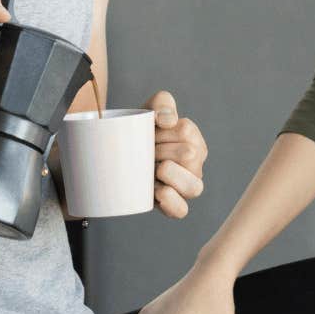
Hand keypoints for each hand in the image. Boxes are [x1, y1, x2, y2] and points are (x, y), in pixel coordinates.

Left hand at [143, 90, 205, 218]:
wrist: (118, 155)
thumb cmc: (139, 133)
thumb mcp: (149, 110)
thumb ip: (162, 103)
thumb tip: (167, 120)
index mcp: (193, 139)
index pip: (185, 131)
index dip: (163, 131)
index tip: (150, 133)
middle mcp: (195, 164)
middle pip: (189, 156)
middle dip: (161, 150)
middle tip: (147, 151)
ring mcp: (187, 186)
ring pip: (194, 186)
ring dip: (170, 175)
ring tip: (154, 169)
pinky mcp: (174, 205)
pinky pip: (182, 210)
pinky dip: (171, 201)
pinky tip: (157, 191)